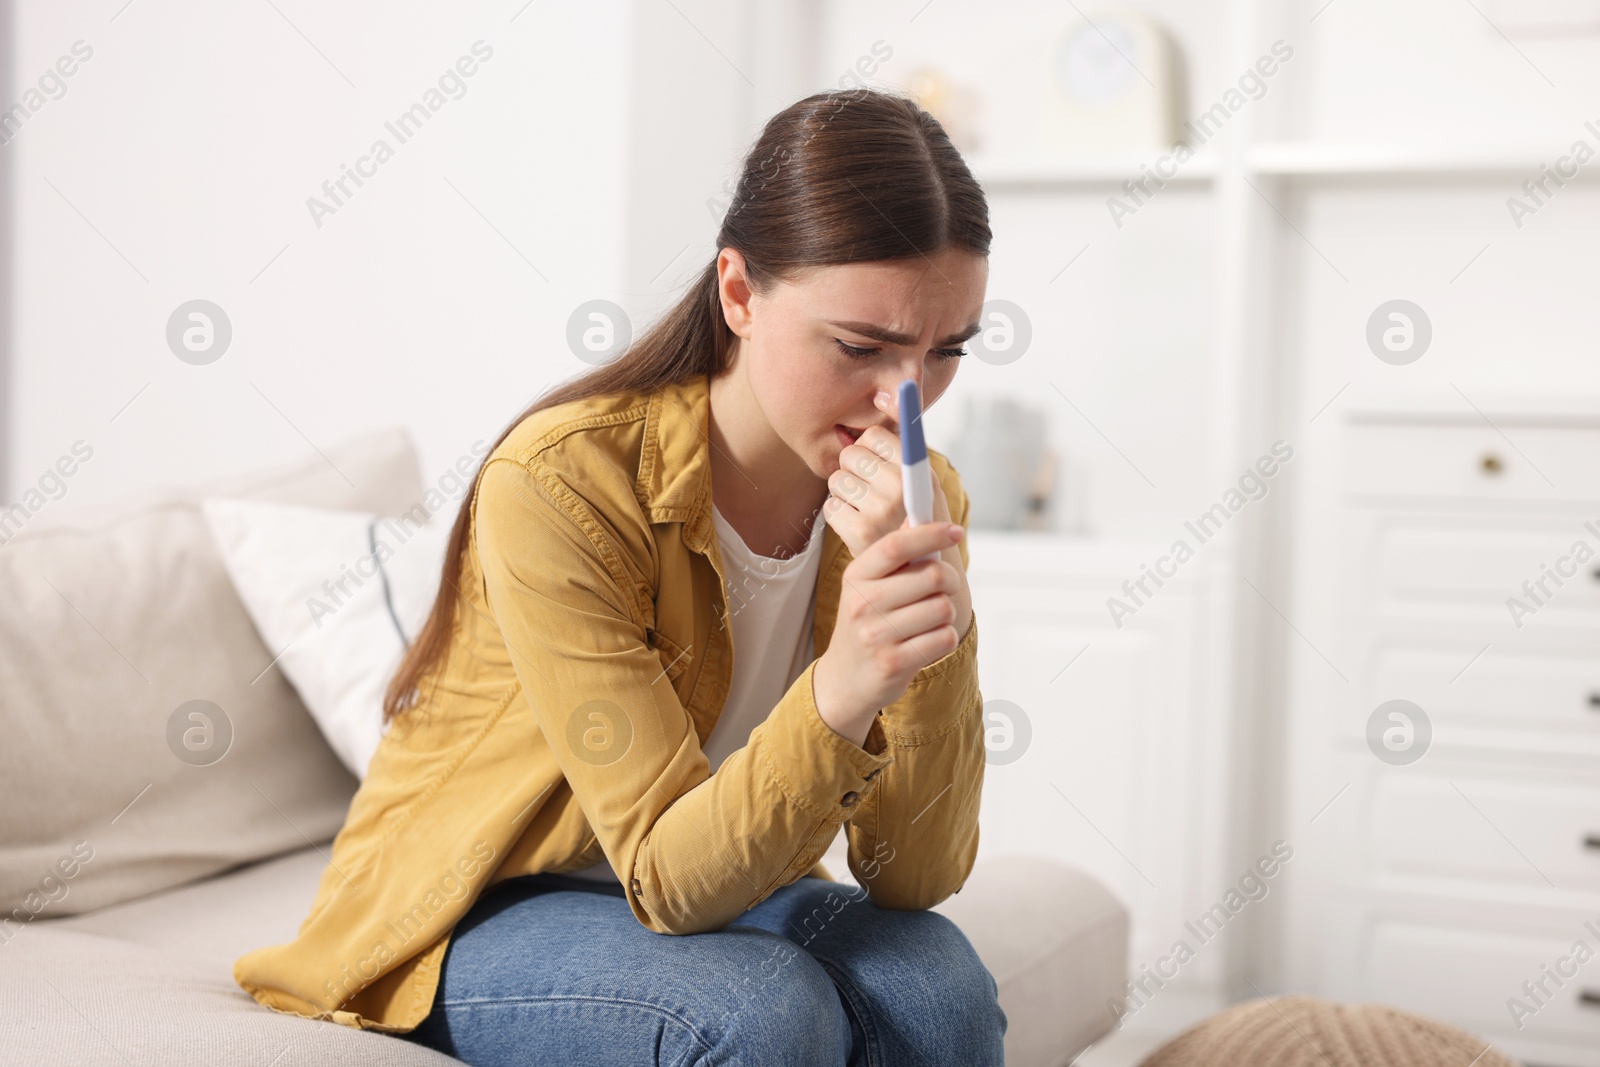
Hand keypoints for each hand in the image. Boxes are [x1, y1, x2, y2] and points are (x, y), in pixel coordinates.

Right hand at [812, 521, 968, 734]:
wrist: (845, 680)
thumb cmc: (866, 624)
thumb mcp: (868, 586)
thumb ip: (894, 555)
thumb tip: (915, 517)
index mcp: (856, 576)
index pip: (897, 545)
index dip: (931, 534)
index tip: (955, 530)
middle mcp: (862, 603)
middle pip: (932, 576)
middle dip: (950, 580)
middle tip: (945, 588)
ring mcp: (876, 635)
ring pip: (943, 608)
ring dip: (946, 613)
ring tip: (929, 620)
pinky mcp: (894, 663)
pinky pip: (944, 638)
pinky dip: (944, 637)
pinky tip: (927, 640)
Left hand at [822, 389, 970, 637]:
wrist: (925, 578)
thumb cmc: (919, 519)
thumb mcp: (922, 479)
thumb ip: (902, 439)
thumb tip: (882, 395)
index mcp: (920, 470)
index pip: (875, 434)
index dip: (870, 448)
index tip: (879, 464)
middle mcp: (902, 489)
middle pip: (851, 454)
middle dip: (855, 469)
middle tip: (871, 489)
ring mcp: (880, 513)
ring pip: (837, 479)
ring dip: (846, 492)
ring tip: (866, 509)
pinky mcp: (859, 535)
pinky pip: (830, 506)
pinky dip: (840, 514)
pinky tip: (858, 525)